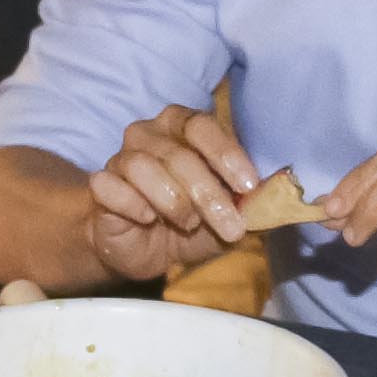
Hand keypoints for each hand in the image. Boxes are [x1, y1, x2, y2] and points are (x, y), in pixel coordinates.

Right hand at [88, 103, 256, 282]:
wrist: (142, 250)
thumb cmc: (189, 223)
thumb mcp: (226, 218)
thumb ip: (248, 206)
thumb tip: (275, 202)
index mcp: (183, 128)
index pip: (202, 126)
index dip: (226, 154)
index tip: (247, 186)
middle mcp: (149, 134)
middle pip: (178, 153)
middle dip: (209, 194)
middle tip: (230, 227)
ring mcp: (121, 157)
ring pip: (143, 167)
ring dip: (174, 201)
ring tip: (188, 224)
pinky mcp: (101, 185)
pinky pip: (110, 186)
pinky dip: (133, 204)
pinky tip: (147, 218)